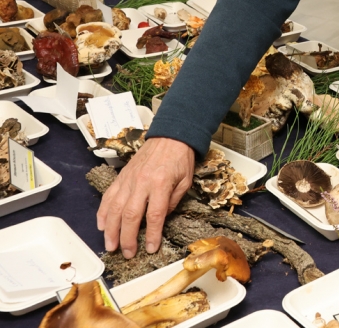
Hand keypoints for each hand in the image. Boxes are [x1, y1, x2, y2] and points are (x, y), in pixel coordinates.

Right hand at [96, 137, 193, 257]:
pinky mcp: (120, 177)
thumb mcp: (185, 182)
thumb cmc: (180, 159)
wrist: (170, 137)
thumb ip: (172, 202)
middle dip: (127, 238)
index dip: (151, 234)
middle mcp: (141, 183)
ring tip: (110, 246)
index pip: (154, 214)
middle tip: (127, 253)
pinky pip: (108, 197)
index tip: (150, 249)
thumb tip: (160, 220)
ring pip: (114, 208)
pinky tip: (102, 225)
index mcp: (160, 184)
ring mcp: (128, 180)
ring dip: (111, 230)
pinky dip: (103, 212)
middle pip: (130, 215)